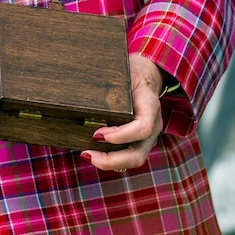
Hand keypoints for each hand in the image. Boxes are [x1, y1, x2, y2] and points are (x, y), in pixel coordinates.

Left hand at [82, 54, 165, 170]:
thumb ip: (109, 83)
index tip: (96, 134)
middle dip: (112, 160)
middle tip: (85, 154)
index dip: (121, 135)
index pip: (143, 127)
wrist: (147, 75)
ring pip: (134, 159)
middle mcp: (154, 125)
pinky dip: (110, 160)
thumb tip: (80, 88)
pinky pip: (127, 156)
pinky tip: (92, 154)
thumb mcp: (123, 71)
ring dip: (109, 163)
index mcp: (150, 106)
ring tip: (85, 155)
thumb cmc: (131, 72)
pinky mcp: (140, 142)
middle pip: (139, 154)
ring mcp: (148, 137)